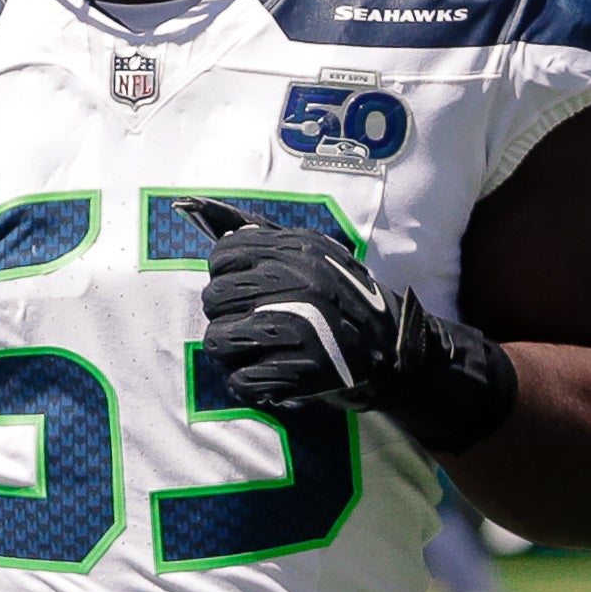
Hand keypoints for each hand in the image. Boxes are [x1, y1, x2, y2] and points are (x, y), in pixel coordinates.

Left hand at [181, 196, 517, 455]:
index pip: (222, 256)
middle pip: (213, 298)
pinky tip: (268, 375)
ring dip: (233, 352)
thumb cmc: (344, 297)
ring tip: (258, 351)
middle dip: (226, 315)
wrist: (395, 349)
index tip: (246, 291)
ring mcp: (297, 328)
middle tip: (253, 324)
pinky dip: (250, 383)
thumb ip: (260, 234)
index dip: (226, 276)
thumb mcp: (312, 252)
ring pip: (218, 340)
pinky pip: (241, 379)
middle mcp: (293, 283)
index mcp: (295, 251)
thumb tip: (195, 208)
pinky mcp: (301, 371)